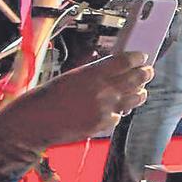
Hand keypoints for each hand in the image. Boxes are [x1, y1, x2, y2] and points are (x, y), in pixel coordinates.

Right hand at [0, 53, 152, 150]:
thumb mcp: (73, 76)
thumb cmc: (48, 97)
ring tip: (140, 91)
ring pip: (135, 98)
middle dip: (145, 73)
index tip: (142, 57)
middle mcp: (102, 90)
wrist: (33, 122)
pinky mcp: (103, 125)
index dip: (138, 58)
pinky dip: (119, 112)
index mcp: (93, 74)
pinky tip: (115, 109)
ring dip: (139, 93)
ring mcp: (105, 109)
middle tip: (148, 71)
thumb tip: (116, 68)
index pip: (126, 61)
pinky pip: (119, 116)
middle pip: (136, 78)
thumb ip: (96, 73)